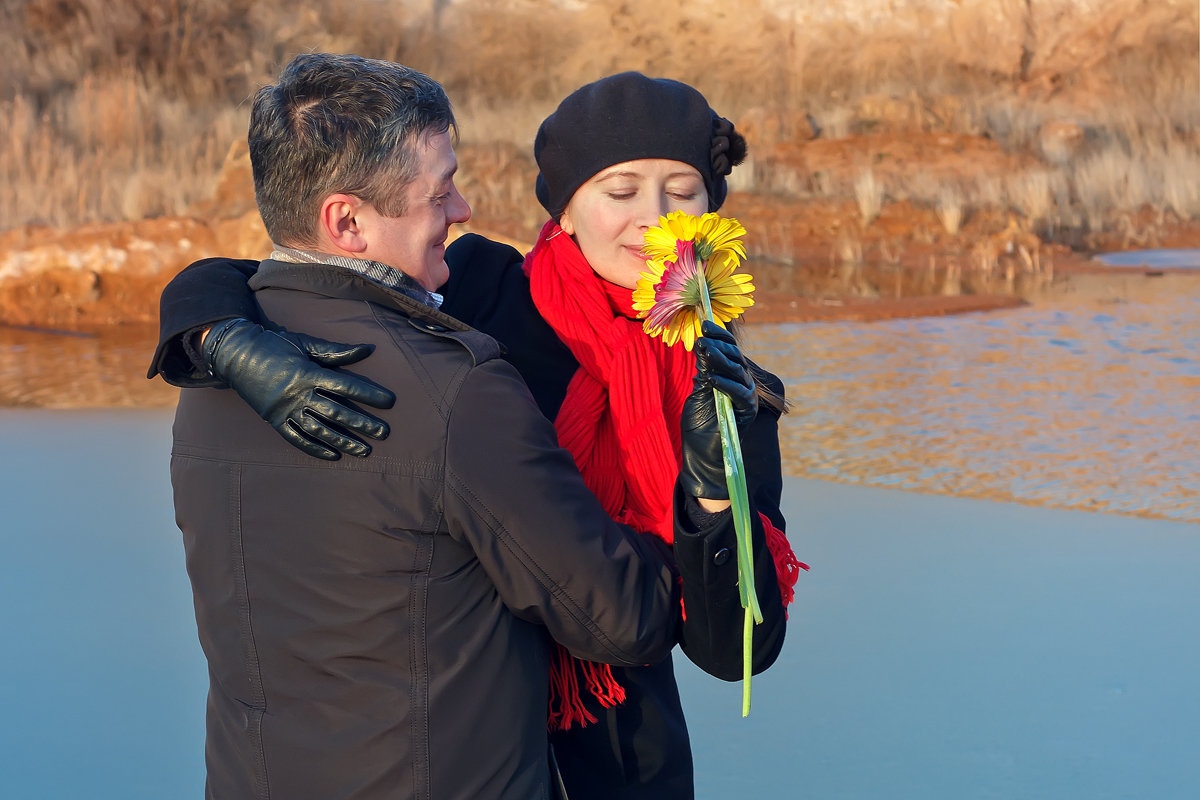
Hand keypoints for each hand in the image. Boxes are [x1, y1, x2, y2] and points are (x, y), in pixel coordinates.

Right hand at [203, 319, 395, 459]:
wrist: (234, 354)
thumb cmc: (275, 344)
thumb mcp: (305, 343)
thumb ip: (336, 351)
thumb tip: (368, 349)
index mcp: (308, 372)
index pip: (345, 386)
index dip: (369, 394)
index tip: (389, 402)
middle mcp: (297, 394)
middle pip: (336, 412)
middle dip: (362, 424)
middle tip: (384, 433)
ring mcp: (285, 409)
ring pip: (319, 430)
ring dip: (343, 441)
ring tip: (365, 450)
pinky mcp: (274, 420)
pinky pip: (296, 439)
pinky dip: (315, 448)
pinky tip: (333, 455)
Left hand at [679, 321, 757, 499]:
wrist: (701, 454)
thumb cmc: (700, 423)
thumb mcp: (698, 391)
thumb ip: (704, 370)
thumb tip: (704, 345)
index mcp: (730, 375)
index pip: (729, 349)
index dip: (719, 335)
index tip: (705, 323)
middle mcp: (742, 383)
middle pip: (735, 357)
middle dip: (719, 345)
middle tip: (704, 337)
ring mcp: (746, 397)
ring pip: (737, 371)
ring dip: (721, 359)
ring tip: (706, 350)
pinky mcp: (746, 412)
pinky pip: (739, 393)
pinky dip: (725, 384)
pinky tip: (711, 378)